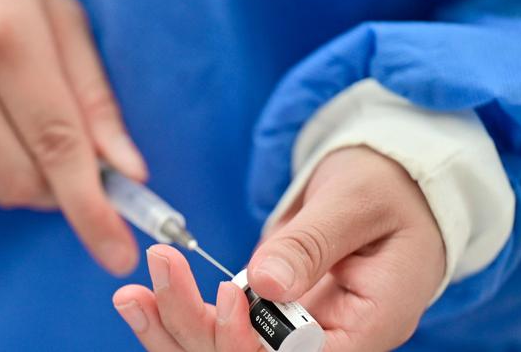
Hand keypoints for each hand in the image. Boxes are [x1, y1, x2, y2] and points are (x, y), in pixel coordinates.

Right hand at [0, 0, 145, 273]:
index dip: (93, 210)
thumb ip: (95, 100)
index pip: (59, 149)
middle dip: (61, 186)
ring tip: (17, 113)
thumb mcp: (61, 21)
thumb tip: (127, 171)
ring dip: (23, 170)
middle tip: (73, 154)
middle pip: (22, 183)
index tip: (118, 253)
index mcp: (3, 40)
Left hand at [114, 146, 445, 350]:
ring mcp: (298, 328)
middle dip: (200, 328)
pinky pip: (222, 329)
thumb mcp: (356, 202)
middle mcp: (332, 338)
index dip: (254, 343)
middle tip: (161, 270)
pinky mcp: (271, 311)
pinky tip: (145, 300)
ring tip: (132, 297)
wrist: (388, 184)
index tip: (228, 294)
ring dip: (178, 328)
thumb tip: (264, 284)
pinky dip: (183, 315)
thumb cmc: (387, 187)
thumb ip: (312, 244)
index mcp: (371, 321)